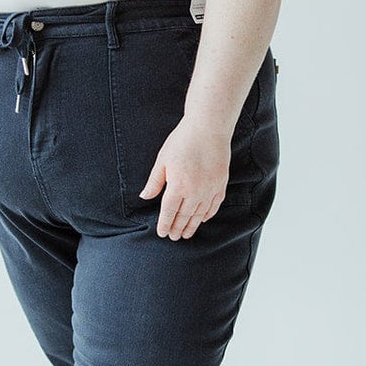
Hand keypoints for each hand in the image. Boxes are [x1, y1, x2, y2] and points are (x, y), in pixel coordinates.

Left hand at [138, 115, 232, 239]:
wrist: (208, 128)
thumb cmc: (183, 141)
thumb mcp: (163, 160)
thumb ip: (155, 181)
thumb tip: (145, 197)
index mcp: (178, 186)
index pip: (169, 212)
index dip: (165, 224)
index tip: (162, 233)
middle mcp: (195, 191)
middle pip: (184, 216)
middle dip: (177, 228)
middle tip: (174, 237)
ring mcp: (210, 189)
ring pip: (200, 214)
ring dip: (192, 225)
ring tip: (186, 234)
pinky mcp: (221, 184)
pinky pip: (214, 205)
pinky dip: (208, 214)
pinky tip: (203, 219)